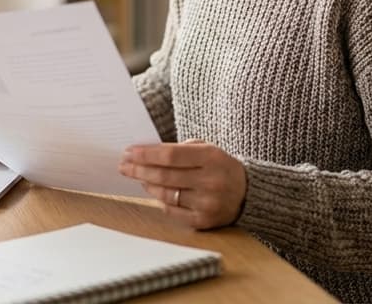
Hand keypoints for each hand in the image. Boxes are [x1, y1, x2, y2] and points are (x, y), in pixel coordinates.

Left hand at [119, 139, 246, 229]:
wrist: (248, 193)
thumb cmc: (220, 167)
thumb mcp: (208, 149)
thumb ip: (180, 149)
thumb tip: (146, 154)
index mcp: (212, 158)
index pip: (170, 156)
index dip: (146, 154)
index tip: (129, 152)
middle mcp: (210, 182)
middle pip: (164, 176)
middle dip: (139, 170)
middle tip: (124, 165)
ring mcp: (207, 204)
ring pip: (165, 194)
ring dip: (147, 185)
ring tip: (139, 177)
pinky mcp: (203, 221)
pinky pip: (172, 211)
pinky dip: (161, 200)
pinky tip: (154, 192)